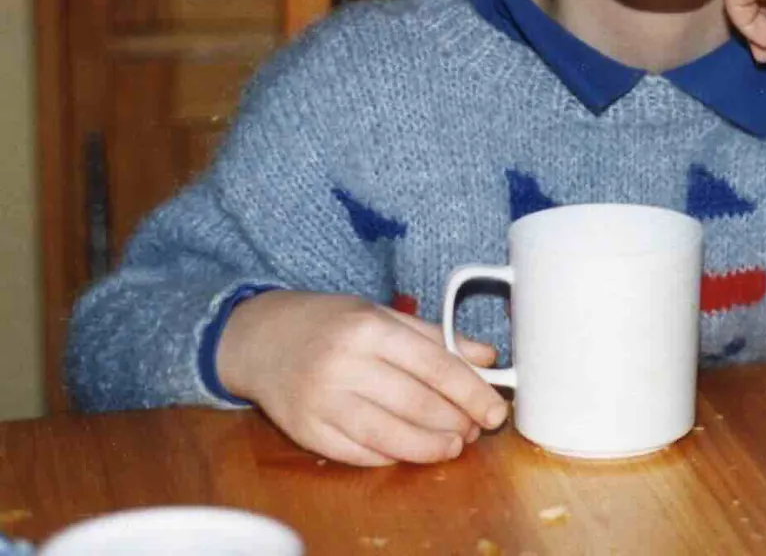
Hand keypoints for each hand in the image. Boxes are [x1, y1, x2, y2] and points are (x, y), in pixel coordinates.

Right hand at [216, 290, 507, 466]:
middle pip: (416, 405)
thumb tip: (488, 359)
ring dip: (429, 447)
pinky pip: (358, 453)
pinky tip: (411, 451)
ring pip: (389, 436)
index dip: (472, 393)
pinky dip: (391, 457)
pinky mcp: (305, 432)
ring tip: (453, 446)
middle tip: (477, 429)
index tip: (496, 410)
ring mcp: (322, 402)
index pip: (436, 367)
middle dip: (456, 423)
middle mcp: (345, 365)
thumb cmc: (332, 324)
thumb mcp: (384, 316)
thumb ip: (439, 337)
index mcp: (371, 330)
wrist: (262, 339)